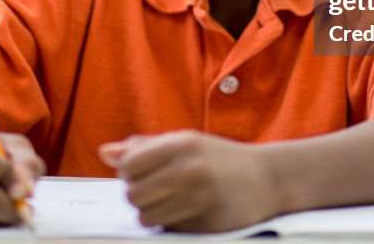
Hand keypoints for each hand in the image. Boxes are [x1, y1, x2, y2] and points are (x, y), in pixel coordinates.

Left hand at [99, 130, 277, 232]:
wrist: (268, 178)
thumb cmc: (219, 159)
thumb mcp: (186, 142)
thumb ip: (144, 147)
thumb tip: (105, 153)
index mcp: (182, 144)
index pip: (128, 166)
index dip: (130, 173)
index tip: (143, 173)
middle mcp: (191, 170)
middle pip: (133, 194)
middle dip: (140, 195)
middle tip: (159, 189)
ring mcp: (201, 199)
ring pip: (147, 217)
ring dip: (154, 213)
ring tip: (173, 201)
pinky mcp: (208, 225)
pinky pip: (169, 230)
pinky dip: (174, 224)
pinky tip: (192, 211)